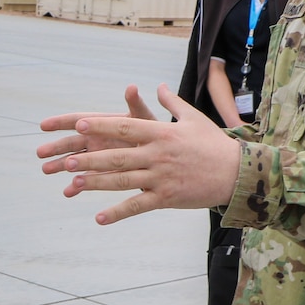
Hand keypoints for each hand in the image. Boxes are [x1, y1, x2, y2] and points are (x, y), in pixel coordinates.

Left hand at [36, 84, 241, 224]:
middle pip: (118, 156)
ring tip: (74, 183)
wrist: (238, 173)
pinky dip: (117, 213)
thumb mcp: (194, 118)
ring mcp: (161, 178)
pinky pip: (137, 206)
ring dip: (97, 183)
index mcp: (162, 133)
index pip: (125, 127)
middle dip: (91, 158)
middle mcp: (158, 155)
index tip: (79, 123)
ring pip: (123, 181)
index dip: (101, 126)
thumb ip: (172, 103)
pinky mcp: (166, 198)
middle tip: (66, 159)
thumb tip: (159, 86)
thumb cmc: (214, 144)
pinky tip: (99, 218)